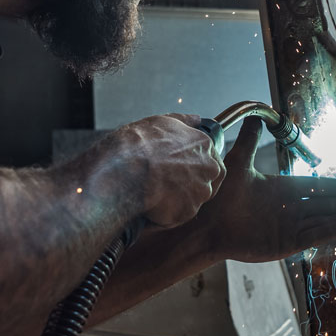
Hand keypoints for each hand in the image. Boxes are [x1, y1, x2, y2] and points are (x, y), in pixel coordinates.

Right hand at [107, 113, 225, 227]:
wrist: (124, 171)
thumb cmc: (138, 145)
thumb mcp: (161, 122)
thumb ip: (183, 122)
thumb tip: (196, 120)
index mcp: (204, 145)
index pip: (211, 158)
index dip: (194, 165)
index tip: (179, 168)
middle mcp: (208, 168)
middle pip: (207, 181)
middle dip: (190, 184)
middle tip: (167, 183)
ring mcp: (199, 192)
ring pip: (193, 199)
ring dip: (177, 199)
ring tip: (154, 193)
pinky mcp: (186, 212)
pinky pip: (177, 215)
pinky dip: (165, 213)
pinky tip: (149, 205)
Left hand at [194, 118, 335, 261]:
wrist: (204, 222)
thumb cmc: (219, 195)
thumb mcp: (238, 161)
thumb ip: (250, 140)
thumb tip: (255, 116)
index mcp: (282, 190)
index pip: (318, 188)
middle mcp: (289, 209)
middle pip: (329, 205)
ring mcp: (288, 228)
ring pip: (326, 220)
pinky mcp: (283, 244)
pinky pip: (312, 235)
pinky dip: (331, 229)